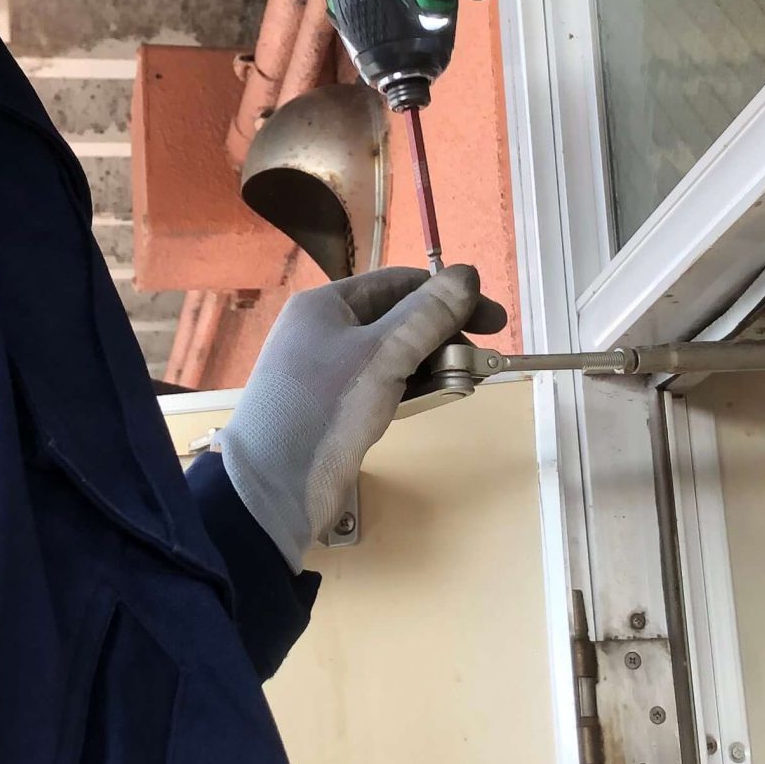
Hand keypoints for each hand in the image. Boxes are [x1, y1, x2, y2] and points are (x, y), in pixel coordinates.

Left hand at [220, 265, 506, 567]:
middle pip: (398, 318)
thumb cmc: (324, 409)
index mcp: (326, 305)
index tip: (492, 321)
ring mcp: (327, 370)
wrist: (271, 489)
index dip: (448, 296)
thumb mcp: (383, 355)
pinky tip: (430, 400)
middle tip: (481, 361)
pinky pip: (382, 384)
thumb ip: (428, 315)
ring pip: (393, 354)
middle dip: (442, 335)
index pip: (399, 283)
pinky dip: (409, 388)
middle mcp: (324, 330)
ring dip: (430, 364)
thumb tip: (467, 275)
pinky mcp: (334, 407)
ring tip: (461, 383)